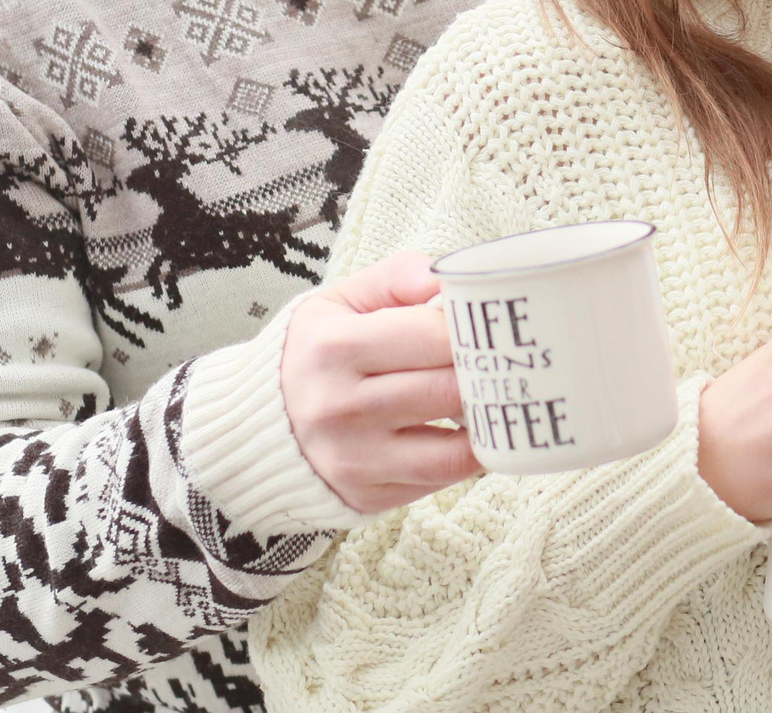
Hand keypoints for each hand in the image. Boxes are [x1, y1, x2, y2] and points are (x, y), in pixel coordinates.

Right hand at [281, 251, 480, 513]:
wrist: (257, 427)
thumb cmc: (314, 355)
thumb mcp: (339, 302)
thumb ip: (395, 278)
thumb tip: (444, 276)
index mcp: (334, 347)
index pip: (433, 336)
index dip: (475, 330)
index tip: (496, 326)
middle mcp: (340, 407)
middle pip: (449, 390)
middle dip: (490, 374)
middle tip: (514, 361)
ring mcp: (354, 458)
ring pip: (454, 445)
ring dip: (487, 420)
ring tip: (500, 395)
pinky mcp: (368, 495)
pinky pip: (441, 479)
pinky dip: (467, 454)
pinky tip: (473, 430)